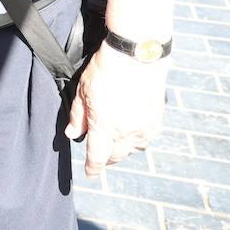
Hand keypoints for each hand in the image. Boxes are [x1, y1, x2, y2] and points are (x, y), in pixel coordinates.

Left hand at [65, 43, 168, 176]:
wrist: (137, 56)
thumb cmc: (106, 69)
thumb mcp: (83, 90)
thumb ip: (78, 116)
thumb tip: (73, 134)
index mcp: (104, 126)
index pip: (97, 156)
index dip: (92, 168)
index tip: (89, 174)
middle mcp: (126, 132)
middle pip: (115, 156)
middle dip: (106, 160)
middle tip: (99, 158)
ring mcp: (143, 128)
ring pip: (131, 150)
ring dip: (121, 151)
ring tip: (113, 145)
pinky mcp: (156, 121)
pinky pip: (144, 139)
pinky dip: (135, 141)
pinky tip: (130, 134)